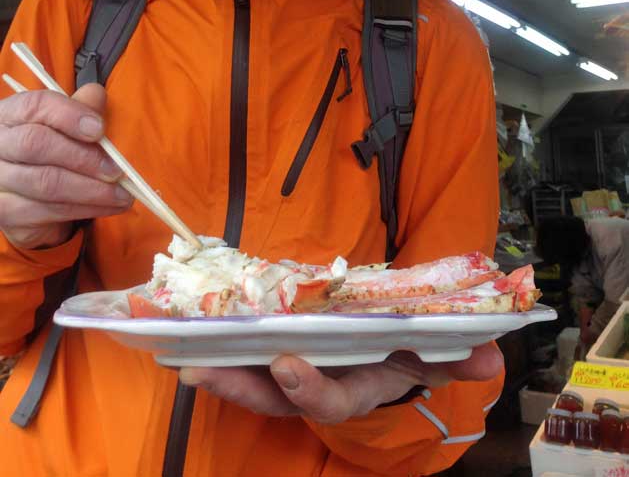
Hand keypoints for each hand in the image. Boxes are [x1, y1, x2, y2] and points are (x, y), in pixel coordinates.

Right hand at [0, 84, 132, 248]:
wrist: (31, 195)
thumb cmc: (54, 148)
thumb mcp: (68, 123)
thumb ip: (82, 107)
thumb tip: (96, 95)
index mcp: (11, 114)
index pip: (35, 105)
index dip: (69, 115)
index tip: (99, 129)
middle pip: (36, 144)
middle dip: (84, 158)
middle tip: (117, 170)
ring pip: (45, 183)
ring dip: (92, 190)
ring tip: (122, 194)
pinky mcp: (5, 211)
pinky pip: (47, 211)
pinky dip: (85, 209)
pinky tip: (108, 206)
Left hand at [179, 342, 503, 423]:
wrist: (390, 336)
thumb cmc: (411, 343)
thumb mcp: (438, 348)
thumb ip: (461, 353)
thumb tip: (490, 355)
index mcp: (358, 386)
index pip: (333, 400)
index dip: (310, 389)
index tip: (289, 365)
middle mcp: (321, 383)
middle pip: (275, 398)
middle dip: (241, 388)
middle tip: (202, 370)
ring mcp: (295, 366)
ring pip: (253, 379)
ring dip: (219, 370)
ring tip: (182, 358)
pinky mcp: (278, 343)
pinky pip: (246, 349)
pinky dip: (219, 344)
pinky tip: (186, 332)